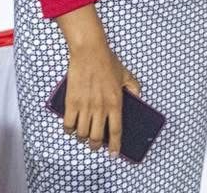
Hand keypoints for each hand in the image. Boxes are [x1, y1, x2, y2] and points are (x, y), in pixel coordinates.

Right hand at [63, 36, 141, 156]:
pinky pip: (68, 124)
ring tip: (83, 136)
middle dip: (96, 146)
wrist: (89, 52)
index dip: (115, 145)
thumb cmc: (108, 61)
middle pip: (97, 136)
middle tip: (95, 146)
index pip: (116, 130)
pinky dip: (69, 130)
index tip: (114, 154)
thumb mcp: (126, 74)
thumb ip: (134, 87)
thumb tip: (138, 98)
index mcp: (115, 102)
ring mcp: (85, 105)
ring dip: (83, 138)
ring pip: (82, 133)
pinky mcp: (71, 102)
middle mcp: (101, 107)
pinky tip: (71, 128)